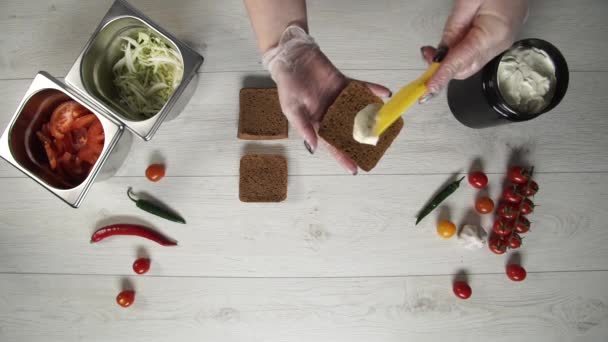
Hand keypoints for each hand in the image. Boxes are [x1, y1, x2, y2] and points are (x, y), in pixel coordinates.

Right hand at [264, 26, 390, 174]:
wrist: (292, 58)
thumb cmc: (288, 85)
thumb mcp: (291, 110)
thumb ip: (304, 128)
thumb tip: (315, 147)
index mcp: (317, 123)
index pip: (331, 144)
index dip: (342, 157)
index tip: (354, 170)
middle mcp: (331, 113)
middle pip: (348, 130)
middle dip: (360, 141)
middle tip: (374, 151)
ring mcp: (339, 99)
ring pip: (358, 111)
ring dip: (371, 117)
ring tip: (385, 126)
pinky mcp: (345, 84)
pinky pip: (361, 88)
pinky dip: (372, 90)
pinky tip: (384, 93)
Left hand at [421, 0, 528, 94]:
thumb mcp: (468, 2)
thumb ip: (453, 29)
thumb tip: (439, 53)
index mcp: (494, 33)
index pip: (462, 61)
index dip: (443, 75)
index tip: (430, 87)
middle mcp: (500, 43)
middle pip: (466, 68)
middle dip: (443, 67)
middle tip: (426, 54)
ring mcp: (501, 43)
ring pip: (469, 63)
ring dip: (449, 60)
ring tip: (434, 48)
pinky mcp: (497, 40)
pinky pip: (474, 54)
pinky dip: (458, 54)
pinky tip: (450, 45)